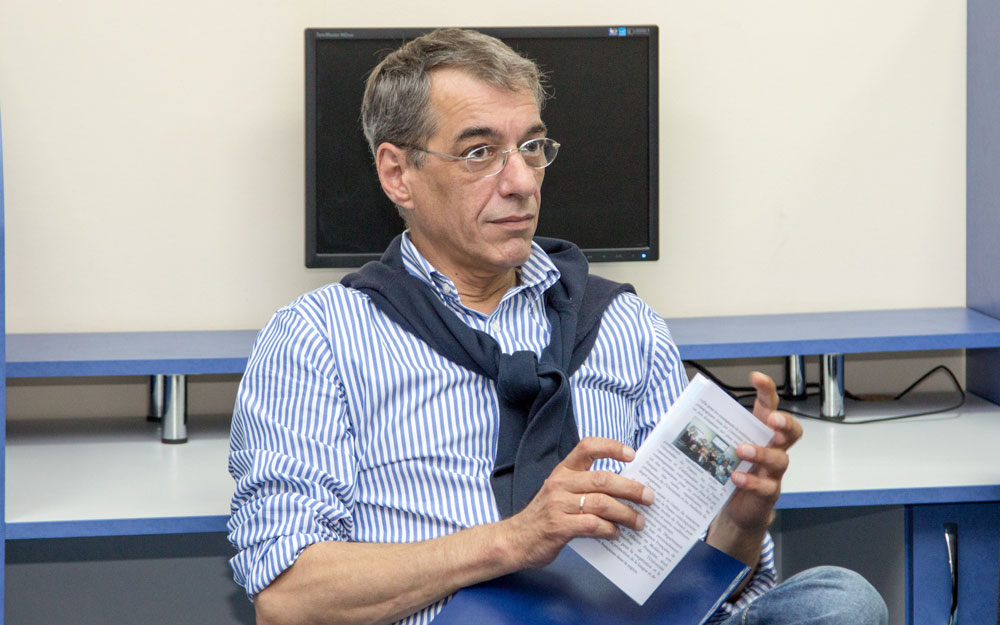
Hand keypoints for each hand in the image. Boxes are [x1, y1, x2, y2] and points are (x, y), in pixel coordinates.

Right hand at [503, 436, 654, 569]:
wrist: (514, 540)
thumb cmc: (544, 516)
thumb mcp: (560, 493)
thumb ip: (586, 488)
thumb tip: (626, 492)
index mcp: (562, 471)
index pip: (587, 447)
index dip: (611, 447)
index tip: (632, 455)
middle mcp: (560, 484)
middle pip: (603, 479)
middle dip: (631, 488)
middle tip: (649, 497)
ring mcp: (558, 505)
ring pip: (601, 503)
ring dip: (626, 513)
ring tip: (639, 521)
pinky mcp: (558, 527)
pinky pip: (592, 525)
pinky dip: (609, 530)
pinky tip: (616, 534)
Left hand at [709, 372, 801, 559]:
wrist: (736, 510)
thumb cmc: (729, 471)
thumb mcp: (721, 448)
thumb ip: (710, 431)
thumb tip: (679, 411)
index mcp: (760, 432)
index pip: (769, 406)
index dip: (767, 391)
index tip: (757, 377)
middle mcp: (773, 449)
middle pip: (792, 431)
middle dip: (784, 422)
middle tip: (771, 419)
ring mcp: (773, 472)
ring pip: (780, 459)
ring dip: (761, 452)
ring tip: (741, 449)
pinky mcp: (768, 493)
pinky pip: (766, 487)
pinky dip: (751, 482)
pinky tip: (735, 478)